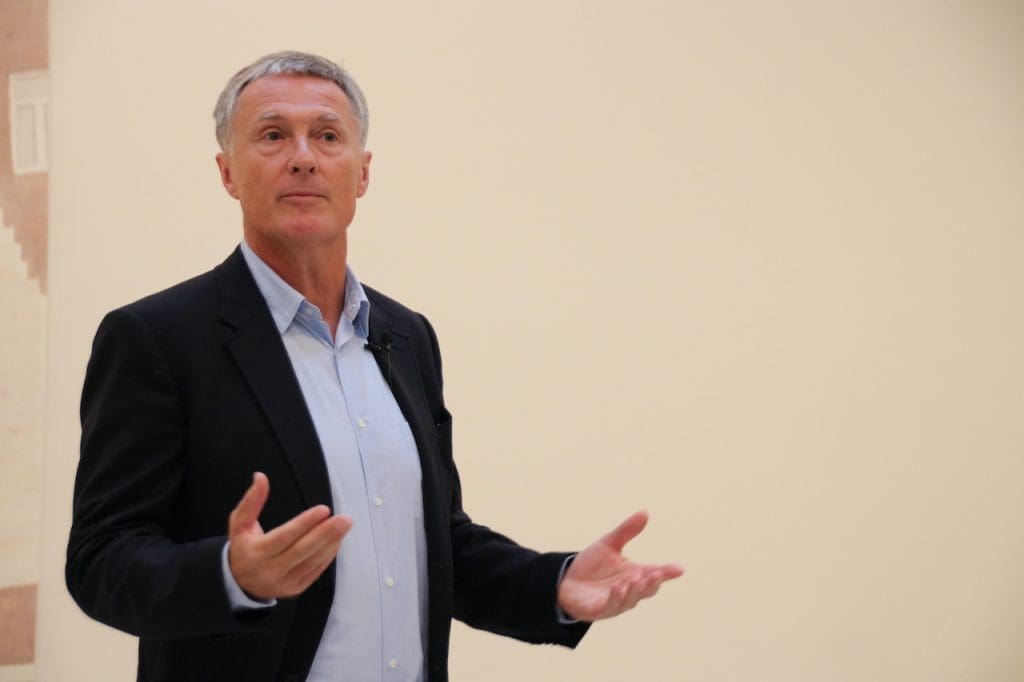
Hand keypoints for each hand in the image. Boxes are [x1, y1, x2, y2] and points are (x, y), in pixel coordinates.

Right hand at [227, 472, 352, 600]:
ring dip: (331, 543)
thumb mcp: (240, 523)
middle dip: (325, 534)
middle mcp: (270, 570)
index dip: (305, 523)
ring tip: (344, 526)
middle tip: (344, 519)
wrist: (239, 582)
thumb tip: (260, 477)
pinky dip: (328, 555)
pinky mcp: (296, 588)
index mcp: (256, 553)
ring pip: (312, 562)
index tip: (324, 509)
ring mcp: (284, 582)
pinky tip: (336, 541)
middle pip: (302, 551)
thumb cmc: (243, 546)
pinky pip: (315, 571)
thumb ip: (251, 501)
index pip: (284, 537)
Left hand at [557, 510, 682, 621]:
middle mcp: (630, 590)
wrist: (566, 580)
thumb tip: (645, 512)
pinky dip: (616, 597)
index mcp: (636, 575)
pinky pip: (611, 604)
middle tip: (657, 574)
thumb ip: (627, 531)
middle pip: (647, 589)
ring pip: (631, 599)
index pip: (656, 575)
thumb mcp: (609, 543)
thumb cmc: (592, 565)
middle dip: (652, 583)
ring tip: (636, 580)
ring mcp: (616, 602)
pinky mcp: (600, 609)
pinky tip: (618, 588)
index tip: (679, 569)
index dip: (667, 572)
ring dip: (634, 590)